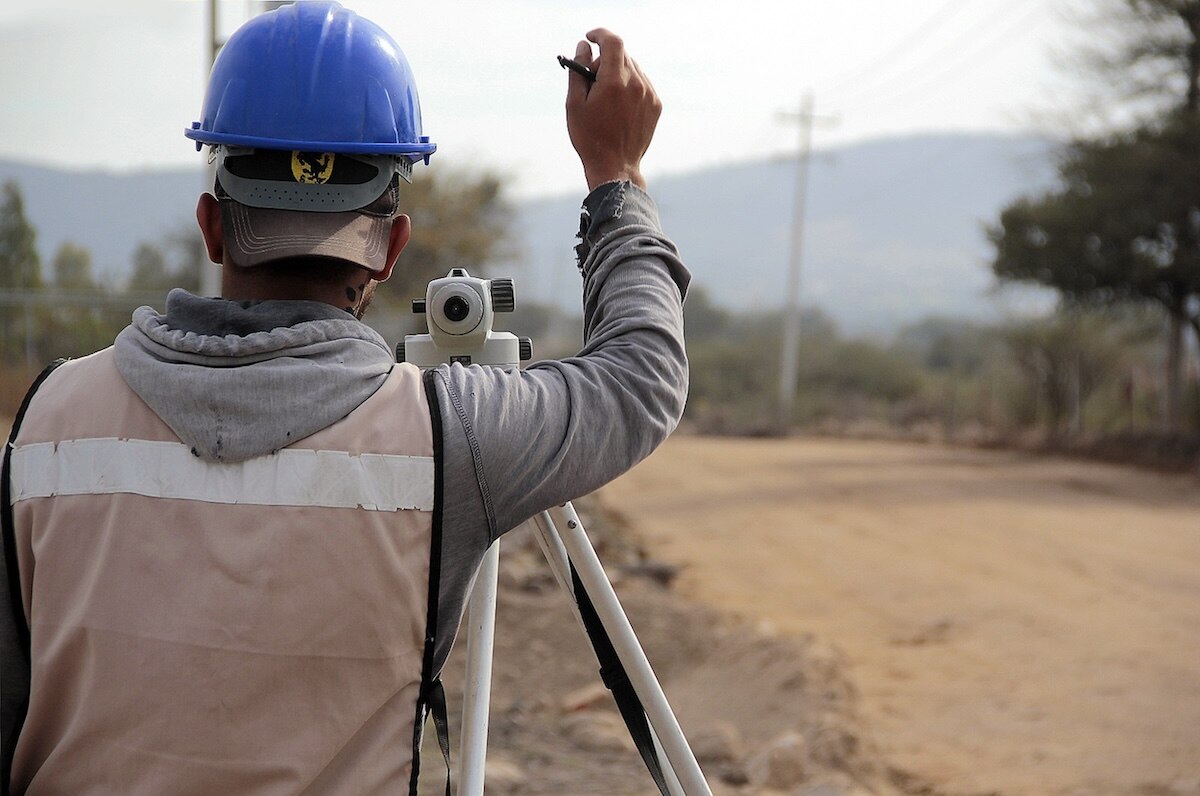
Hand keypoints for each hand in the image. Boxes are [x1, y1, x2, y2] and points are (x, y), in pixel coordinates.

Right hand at [565, 29, 661, 190]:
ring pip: (633, 68)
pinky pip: (642, 82)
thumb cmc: (590, 137)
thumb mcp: (574, 104)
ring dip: (618, 72)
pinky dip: (630, 85)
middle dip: (604, 59)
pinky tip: (619, 105)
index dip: (600, 34)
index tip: (590, 38)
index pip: (613, 42)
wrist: (615, 166)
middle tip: (592, 79)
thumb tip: (583, 47)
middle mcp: (636, 84)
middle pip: (621, 54)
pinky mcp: (656, 104)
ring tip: (606, 97)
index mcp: (614, 82)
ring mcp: (649, 94)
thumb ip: (578, 71)